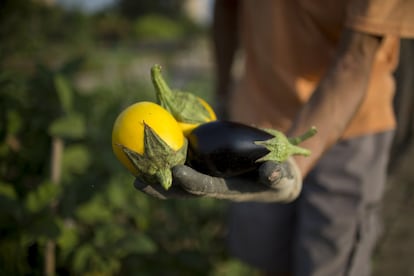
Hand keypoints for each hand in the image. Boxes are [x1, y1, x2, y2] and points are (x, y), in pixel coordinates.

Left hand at [134, 158, 301, 202]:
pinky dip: (165, 158)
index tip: (176, 172)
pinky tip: (150, 150)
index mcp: (227, 189)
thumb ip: (278, 176)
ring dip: (156, 175)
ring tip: (133, 168)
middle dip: (160, 187)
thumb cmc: (280, 178)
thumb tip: (271, 172)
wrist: (273, 175)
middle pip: (181, 189)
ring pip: (176, 178)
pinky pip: (182, 162)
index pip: (205, 187)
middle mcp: (211, 184)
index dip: (191, 181)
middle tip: (136, 183)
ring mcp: (205, 175)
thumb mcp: (283, 178)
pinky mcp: (204, 165)